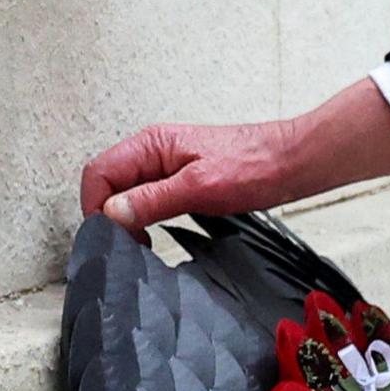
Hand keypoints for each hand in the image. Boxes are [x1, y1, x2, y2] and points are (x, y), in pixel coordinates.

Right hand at [79, 77, 389, 233]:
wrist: (294, 162)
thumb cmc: (256, 165)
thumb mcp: (200, 186)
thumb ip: (153, 199)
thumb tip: (112, 212)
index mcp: (152, 144)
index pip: (99, 173)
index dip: (95, 206)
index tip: (112, 236)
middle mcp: (154, 151)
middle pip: (108, 184)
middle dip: (109, 216)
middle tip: (127, 246)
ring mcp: (168, 165)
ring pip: (127, 193)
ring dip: (127, 219)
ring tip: (140, 245)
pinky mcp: (183, 179)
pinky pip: (148, 198)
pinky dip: (144, 218)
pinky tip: (155, 235)